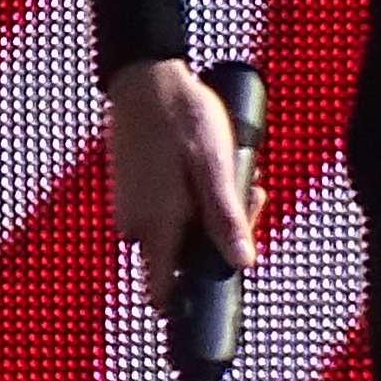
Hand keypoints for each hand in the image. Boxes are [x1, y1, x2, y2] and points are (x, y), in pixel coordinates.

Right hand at [104, 54, 253, 300]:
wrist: (146, 78)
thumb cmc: (183, 118)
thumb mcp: (215, 166)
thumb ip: (226, 217)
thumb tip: (242, 262)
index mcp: (157, 223)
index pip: (161, 290)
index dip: (188, 302)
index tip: (215, 293)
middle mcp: (136, 222)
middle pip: (178, 259)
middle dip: (217, 239)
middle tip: (250, 196)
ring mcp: (129, 205)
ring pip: (174, 232)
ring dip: (205, 216)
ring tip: (231, 175)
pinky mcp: (130, 190)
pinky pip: (162, 211)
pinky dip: (188, 199)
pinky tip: (205, 170)